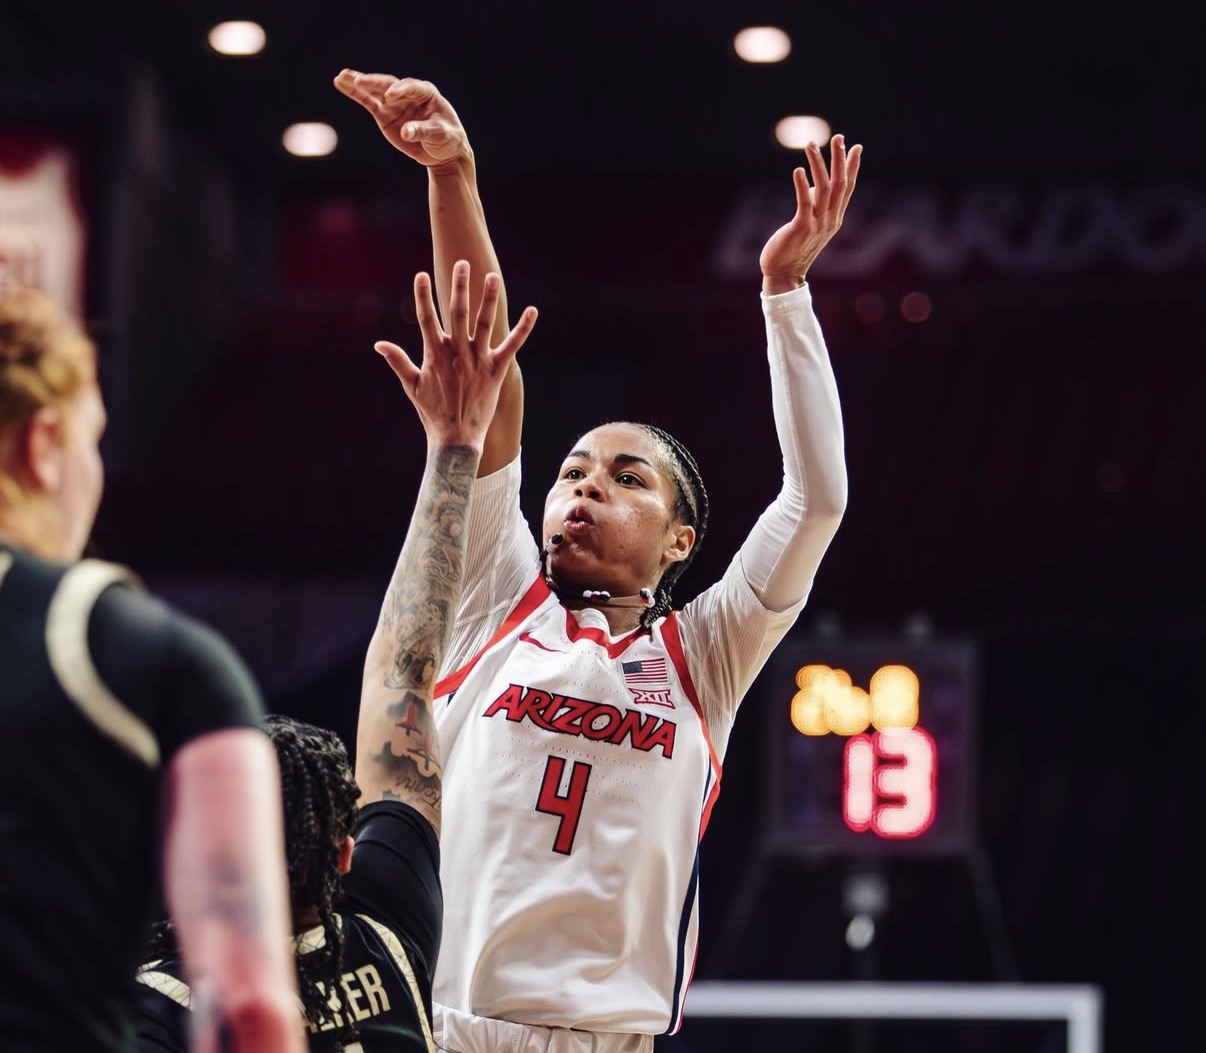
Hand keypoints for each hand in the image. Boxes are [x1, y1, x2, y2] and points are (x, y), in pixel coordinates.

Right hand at [333, 70, 470, 168]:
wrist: (443, 151)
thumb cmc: (447, 139)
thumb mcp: (440, 135)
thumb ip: (422, 131)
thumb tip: (405, 133)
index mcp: (426, 93)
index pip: (411, 88)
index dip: (401, 90)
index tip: (390, 96)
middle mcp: (408, 94)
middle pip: (389, 85)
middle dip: (373, 83)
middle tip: (358, 80)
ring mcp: (395, 103)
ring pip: (375, 91)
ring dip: (358, 83)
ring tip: (341, 77)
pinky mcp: (385, 114)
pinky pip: (368, 101)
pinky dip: (355, 93)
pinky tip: (341, 83)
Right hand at [375, 261, 537, 447]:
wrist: (456, 439)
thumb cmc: (433, 413)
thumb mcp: (412, 386)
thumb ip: (398, 361)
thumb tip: (379, 344)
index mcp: (435, 354)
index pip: (426, 318)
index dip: (422, 296)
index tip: (420, 275)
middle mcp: (457, 353)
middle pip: (457, 313)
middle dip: (459, 287)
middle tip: (461, 263)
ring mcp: (478, 361)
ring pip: (484, 324)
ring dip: (489, 299)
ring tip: (493, 277)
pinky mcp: (496, 370)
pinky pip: (512, 345)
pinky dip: (523, 328)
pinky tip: (532, 311)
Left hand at [759, 134, 862, 294]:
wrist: (783, 274)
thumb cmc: (794, 247)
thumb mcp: (810, 223)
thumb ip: (815, 204)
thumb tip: (814, 184)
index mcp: (835, 218)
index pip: (848, 188)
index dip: (852, 167)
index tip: (855, 146)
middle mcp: (830, 220)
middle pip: (840, 184)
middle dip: (839, 159)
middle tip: (838, 137)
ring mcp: (817, 225)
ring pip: (823, 189)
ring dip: (818, 164)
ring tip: (811, 144)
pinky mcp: (801, 228)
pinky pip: (804, 203)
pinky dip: (802, 185)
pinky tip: (798, 170)